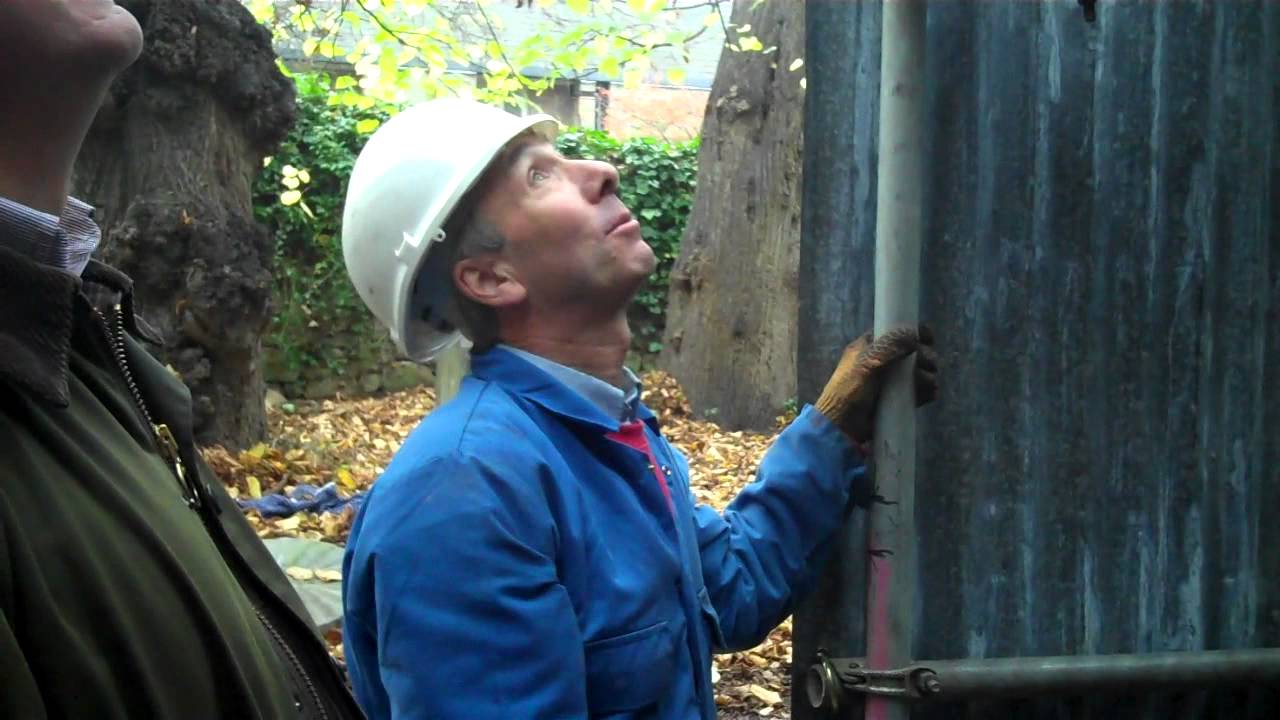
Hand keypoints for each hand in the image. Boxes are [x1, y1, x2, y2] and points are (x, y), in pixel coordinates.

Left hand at [814, 325, 938, 443]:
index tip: (928, 339)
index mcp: (871, 345)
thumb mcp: (865, 363)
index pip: (897, 331)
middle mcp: (883, 360)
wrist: (843, 425)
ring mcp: (891, 380)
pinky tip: (929, 394)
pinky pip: (919, 390)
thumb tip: (913, 335)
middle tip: (928, 364)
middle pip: (914, 351)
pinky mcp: (898, 398)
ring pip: (919, 371)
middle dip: (925, 357)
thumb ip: (888, 346)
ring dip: (928, 375)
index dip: (915, 333)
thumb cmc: (849, 390)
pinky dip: (927, 391)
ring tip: (925, 383)